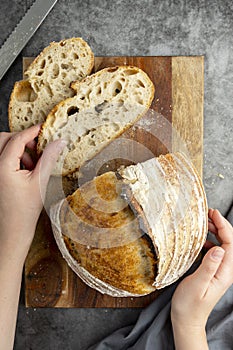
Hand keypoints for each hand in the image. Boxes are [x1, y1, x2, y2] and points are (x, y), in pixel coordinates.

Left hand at [0, 125, 65, 261]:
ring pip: (2, 148)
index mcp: (2, 167)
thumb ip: (49, 158)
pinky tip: (27, 171)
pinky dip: (14, 159)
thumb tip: (59, 142)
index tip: (43, 129)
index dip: (31, 132)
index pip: (16, 140)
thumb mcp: (40, 182)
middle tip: (37, 149)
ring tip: (33, 165)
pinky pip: (2, 158)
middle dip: (21, 140)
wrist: (13, 230)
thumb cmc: (24, 211)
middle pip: (3, 139)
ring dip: (18, 150)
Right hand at [171, 209, 232, 330]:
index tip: (214, 214)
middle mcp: (225, 270)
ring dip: (216, 231)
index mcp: (224, 273)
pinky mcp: (212, 271)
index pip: (231, 244)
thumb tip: (218, 248)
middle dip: (222, 225)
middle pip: (229, 242)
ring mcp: (219, 270)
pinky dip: (210, 240)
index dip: (224, 226)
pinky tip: (201, 238)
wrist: (187, 319)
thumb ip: (208, 267)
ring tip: (206, 221)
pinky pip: (215, 251)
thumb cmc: (189, 305)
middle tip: (209, 213)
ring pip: (223, 245)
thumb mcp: (197, 285)